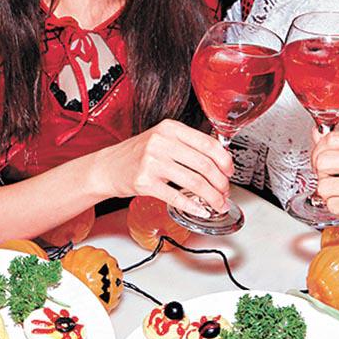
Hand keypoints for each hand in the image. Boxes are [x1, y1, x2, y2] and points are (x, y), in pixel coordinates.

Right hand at [92, 119, 232, 215]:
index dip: (224, 160)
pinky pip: (176, 196)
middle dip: (220, 182)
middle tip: (225, 192)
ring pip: (194, 182)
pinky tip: (201, 210)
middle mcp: (161, 142)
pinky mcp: (144, 182)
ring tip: (217, 204)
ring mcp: (152, 162)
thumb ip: (187, 144)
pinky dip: (193, 206)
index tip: (230, 172)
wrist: (108, 166)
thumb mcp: (162, 139)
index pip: (207, 143)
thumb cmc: (138, 154)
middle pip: (203, 164)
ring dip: (211, 197)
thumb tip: (219, 159)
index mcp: (170, 128)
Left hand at [311, 130, 338, 270]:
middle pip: (324, 160)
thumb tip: (318, 134)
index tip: (321, 161)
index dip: (319, 151)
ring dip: (329, 196)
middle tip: (331, 182)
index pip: (334, 138)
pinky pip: (333, 205)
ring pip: (325, 186)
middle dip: (320, 175)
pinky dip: (338, 210)